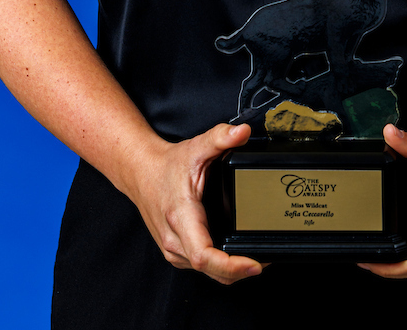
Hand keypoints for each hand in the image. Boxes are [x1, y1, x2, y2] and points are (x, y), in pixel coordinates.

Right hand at [128, 121, 265, 284]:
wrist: (141, 173)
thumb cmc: (167, 165)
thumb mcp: (196, 147)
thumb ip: (221, 137)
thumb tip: (244, 132)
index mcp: (182, 217)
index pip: (204, 256)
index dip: (230, 266)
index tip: (254, 265)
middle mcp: (175, 240)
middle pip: (210, 270)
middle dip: (239, 271)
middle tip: (265, 260)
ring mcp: (173, 250)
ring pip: (206, 273)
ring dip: (230, 272)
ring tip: (255, 258)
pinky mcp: (175, 252)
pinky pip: (200, 268)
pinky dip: (219, 267)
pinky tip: (233, 255)